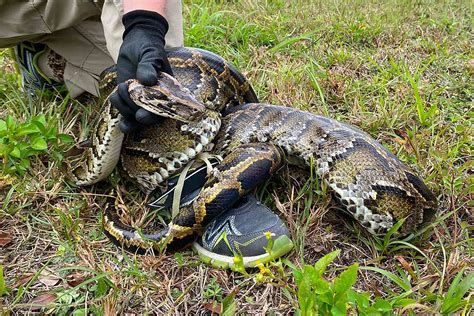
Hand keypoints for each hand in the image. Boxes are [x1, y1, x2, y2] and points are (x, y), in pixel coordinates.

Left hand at [110, 10, 172, 132]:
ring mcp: (140, 99)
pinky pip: (123, 109)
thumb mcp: (150, 54)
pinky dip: (118, 106)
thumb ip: (149, 66)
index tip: (141, 116)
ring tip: (121, 87)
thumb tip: (148, 80)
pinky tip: (115, 96)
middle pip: (148, 118)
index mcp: (167, 92)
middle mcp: (155, 99)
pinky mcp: (128, 97)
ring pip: (133, 115)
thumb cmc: (149, 47)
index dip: (153, 117)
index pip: (163, 111)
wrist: (137, 42)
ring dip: (124, 108)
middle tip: (129, 111)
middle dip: (136, 116)